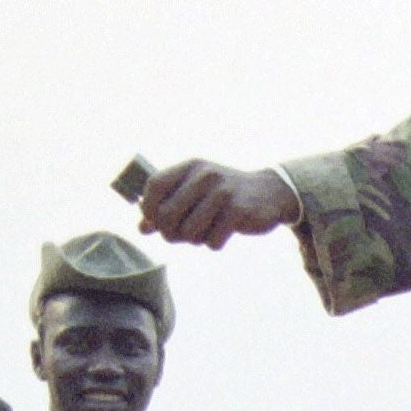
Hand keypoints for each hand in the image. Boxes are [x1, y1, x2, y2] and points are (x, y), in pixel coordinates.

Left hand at [134, 160, 294, 248]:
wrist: (269, 193)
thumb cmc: (223, 194)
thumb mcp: (195, 192)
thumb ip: (167, 206)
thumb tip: (141, 228)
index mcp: (190, 166)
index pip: (154, 186)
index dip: (148, 208)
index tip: (155, 221)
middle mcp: (205, 175)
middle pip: (167, 215)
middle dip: (169, 233)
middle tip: (180, 236)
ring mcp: (223, 192)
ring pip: (188, 232)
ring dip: (194, 240)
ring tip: (205, 232)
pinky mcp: (239, 211)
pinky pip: (212, 241)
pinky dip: (214, 243)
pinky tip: (223, 233)